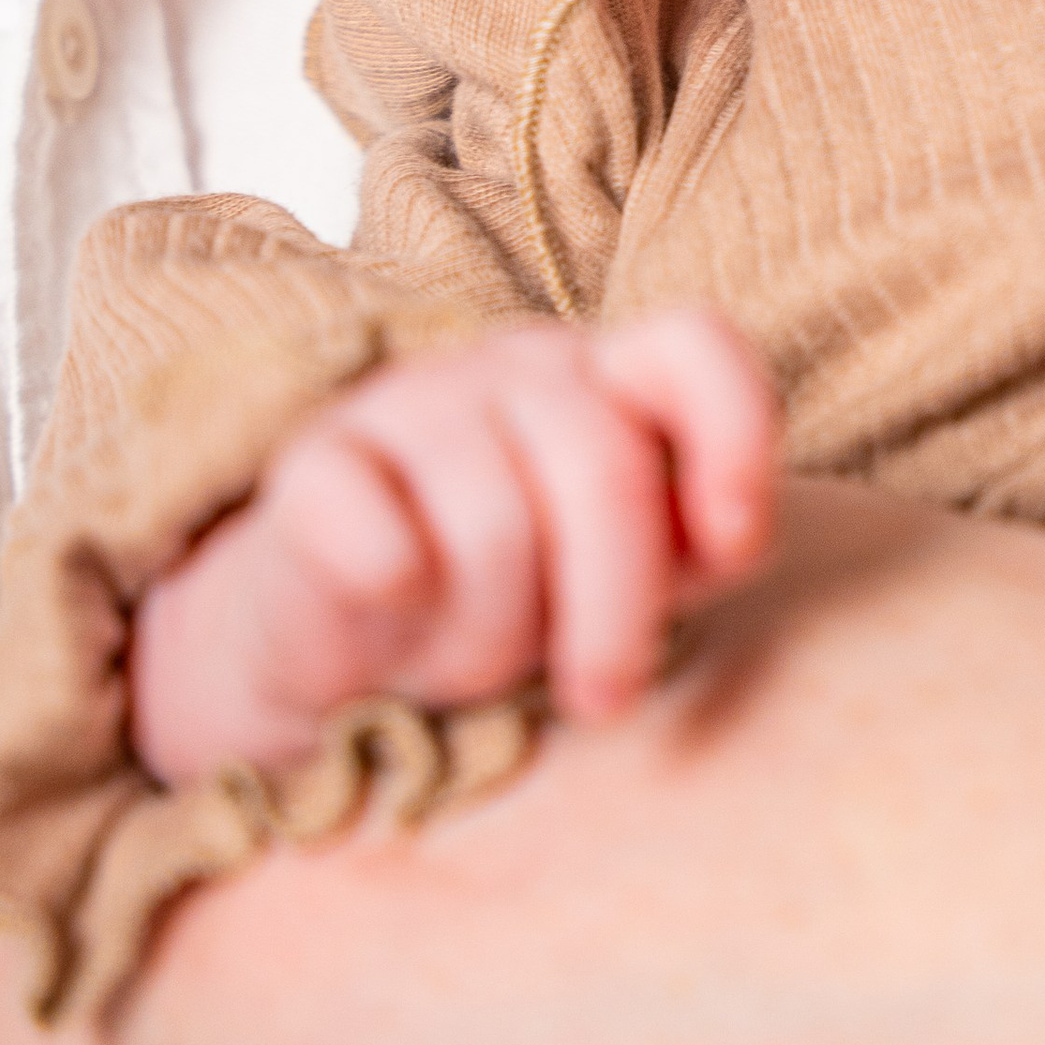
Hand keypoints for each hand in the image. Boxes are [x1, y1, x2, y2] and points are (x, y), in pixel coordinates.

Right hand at [128, 309, 780, 783]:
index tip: (733, 545)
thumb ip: (703, 541)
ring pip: (494, 526)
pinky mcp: (311, 463)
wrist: (342, 652)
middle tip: (602, 699)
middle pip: (604, 465)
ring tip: (473, 661)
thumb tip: (730, 534)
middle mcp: (515, 369)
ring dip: (495, 635)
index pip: (693, 345)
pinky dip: (399, 601)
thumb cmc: (517, 603)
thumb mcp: (633, 577)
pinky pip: (380, 548)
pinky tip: (392, 607)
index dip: (734, 436)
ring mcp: (407, 401)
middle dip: (615, 611)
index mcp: (607, 380)